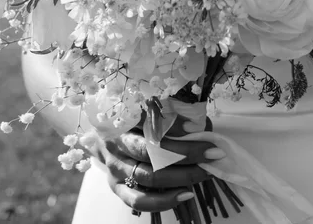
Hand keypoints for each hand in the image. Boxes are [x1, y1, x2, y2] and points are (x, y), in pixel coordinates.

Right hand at [82, 117, 224, 212]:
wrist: (99, 136)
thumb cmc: (128, 121)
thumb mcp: (143, 110)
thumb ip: (168, 114)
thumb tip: (200, 124)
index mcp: (122, 118)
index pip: (150, 123)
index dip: (176, 127)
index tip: (201, 131)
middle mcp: (116, 144)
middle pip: (153, 152)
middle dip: (188, 154)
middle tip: (213, 153)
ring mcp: (114, 168)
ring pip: (149, 177)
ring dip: (182, 177)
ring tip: (205, 173)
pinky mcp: (115, 187)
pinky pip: (139, 200)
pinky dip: (164, 201)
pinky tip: (186, 194)